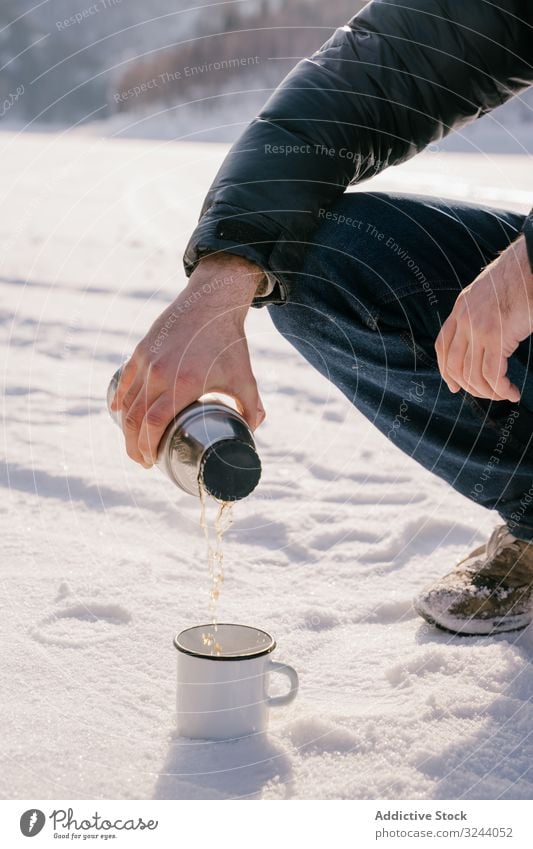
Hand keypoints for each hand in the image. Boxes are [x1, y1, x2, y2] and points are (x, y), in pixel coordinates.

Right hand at [110, 253, 266, 466]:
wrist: (212, 302)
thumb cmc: (229, 342)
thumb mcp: (245, 378)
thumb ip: (252, 407)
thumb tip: (253, 431)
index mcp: (184, 383)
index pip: (155, 423)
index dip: (148, 446)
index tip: (152, 461)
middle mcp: (160, 373)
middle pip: (135, 418)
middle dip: (134, 445)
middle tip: (142, 461)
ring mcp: (147, 361)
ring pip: (127, 402)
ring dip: (126, 428)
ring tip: (134, 443)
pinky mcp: (141, 351)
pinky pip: (125, 381)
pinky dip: (120, 400)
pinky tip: (118, 412)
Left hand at [435, 235, 532, 402]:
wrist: (532, 265)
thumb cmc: (520, 279)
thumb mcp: (489, 295)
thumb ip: (480, 313)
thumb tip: (484, 338)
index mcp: (460, 308)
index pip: (442, 346)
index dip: (446, 370)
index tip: (454, 386)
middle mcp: (464, 319)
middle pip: (455, 365)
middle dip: (470, 387)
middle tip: (488, 394)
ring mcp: (478, 328)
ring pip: (473, 374)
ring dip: (488, 391)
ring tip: (504, 394)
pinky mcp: (497, 335)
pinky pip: (492, 373)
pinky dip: (501, 389)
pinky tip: (511, 392)